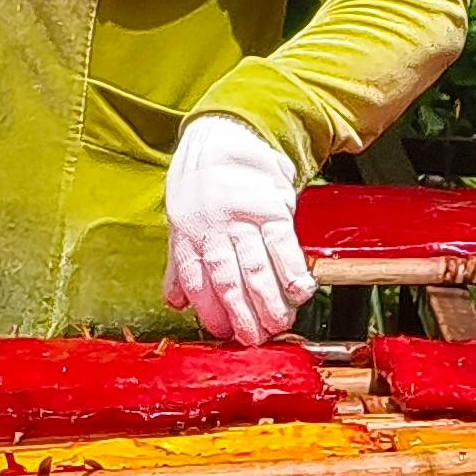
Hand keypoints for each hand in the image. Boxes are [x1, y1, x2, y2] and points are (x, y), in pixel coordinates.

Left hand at [161, 108, 312, 343]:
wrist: (228, 136)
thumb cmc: (203, 181)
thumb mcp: (180, 219)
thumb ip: (181, 263)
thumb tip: (176, 302)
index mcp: (189, 235)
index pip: (198, 281)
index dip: (211, 311)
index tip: (224, 332)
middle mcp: (214, 228)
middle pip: (229, 280)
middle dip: (243, 315)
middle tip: (255, 338)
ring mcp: (244, 218)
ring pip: (257, 267)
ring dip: (269, 301)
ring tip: (278, 324)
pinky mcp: (272, 207)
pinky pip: (284, 244)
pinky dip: (293, 270)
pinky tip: (299, 292)